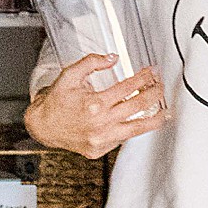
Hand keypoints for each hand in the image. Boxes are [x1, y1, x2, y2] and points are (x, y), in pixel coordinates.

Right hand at [23, 56, 167, 158]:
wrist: (43, 126)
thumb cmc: (56, 102)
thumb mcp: (70, 75)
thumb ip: (91, 63)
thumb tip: (113, 57)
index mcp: (94, 104)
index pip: (128, 88)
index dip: (143, 78)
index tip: (152, 73)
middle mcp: (100, 123)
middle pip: (138, 107)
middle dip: (154, 94)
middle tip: (161, 87)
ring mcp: (101, 139)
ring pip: (137, 129)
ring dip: (154, 119)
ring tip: (164, 112)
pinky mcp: (100, 150)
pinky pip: (123, 139)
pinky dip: (133, 129)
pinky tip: (140, 122)